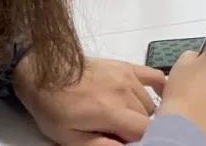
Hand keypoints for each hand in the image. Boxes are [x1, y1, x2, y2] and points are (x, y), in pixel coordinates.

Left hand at [14, 55, 166, 145]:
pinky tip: (159, 96)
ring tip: (125, 119)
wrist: (45, 72)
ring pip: (149, 102)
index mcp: (111, 111)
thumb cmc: (53, 107)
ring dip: (142, 114)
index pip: (144, 131)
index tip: (127, 142)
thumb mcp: (68, 137)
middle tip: (119, 133)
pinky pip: (153, 75)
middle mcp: (124, 92)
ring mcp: (127, 77)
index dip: (139, 141)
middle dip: (137, 130)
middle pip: (148, 118)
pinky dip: (160, 87)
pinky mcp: (125, 66)